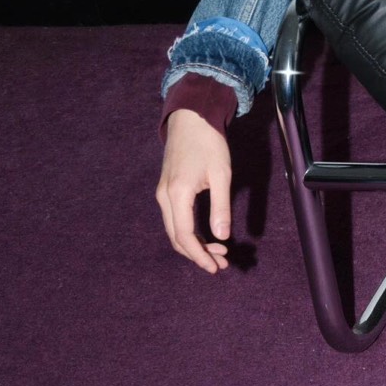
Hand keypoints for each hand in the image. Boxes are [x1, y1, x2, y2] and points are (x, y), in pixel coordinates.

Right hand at [156, 111, 233, 273]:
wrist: (190, 117)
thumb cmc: (208, 142)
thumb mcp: (221, 174)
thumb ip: (221, 206)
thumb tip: (222, 236)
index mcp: (177, 194)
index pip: (185, 236)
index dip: (200, 256)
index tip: (216, 268)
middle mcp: (164, 197)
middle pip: (177, 238)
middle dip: (198, 254)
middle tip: (222, 264)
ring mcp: (163, 193)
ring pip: (175, 230)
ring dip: (194, 245)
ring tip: (218, 252)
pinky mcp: (167, 190)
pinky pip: (175, 219)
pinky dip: (189, 232)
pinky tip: (207, 235)